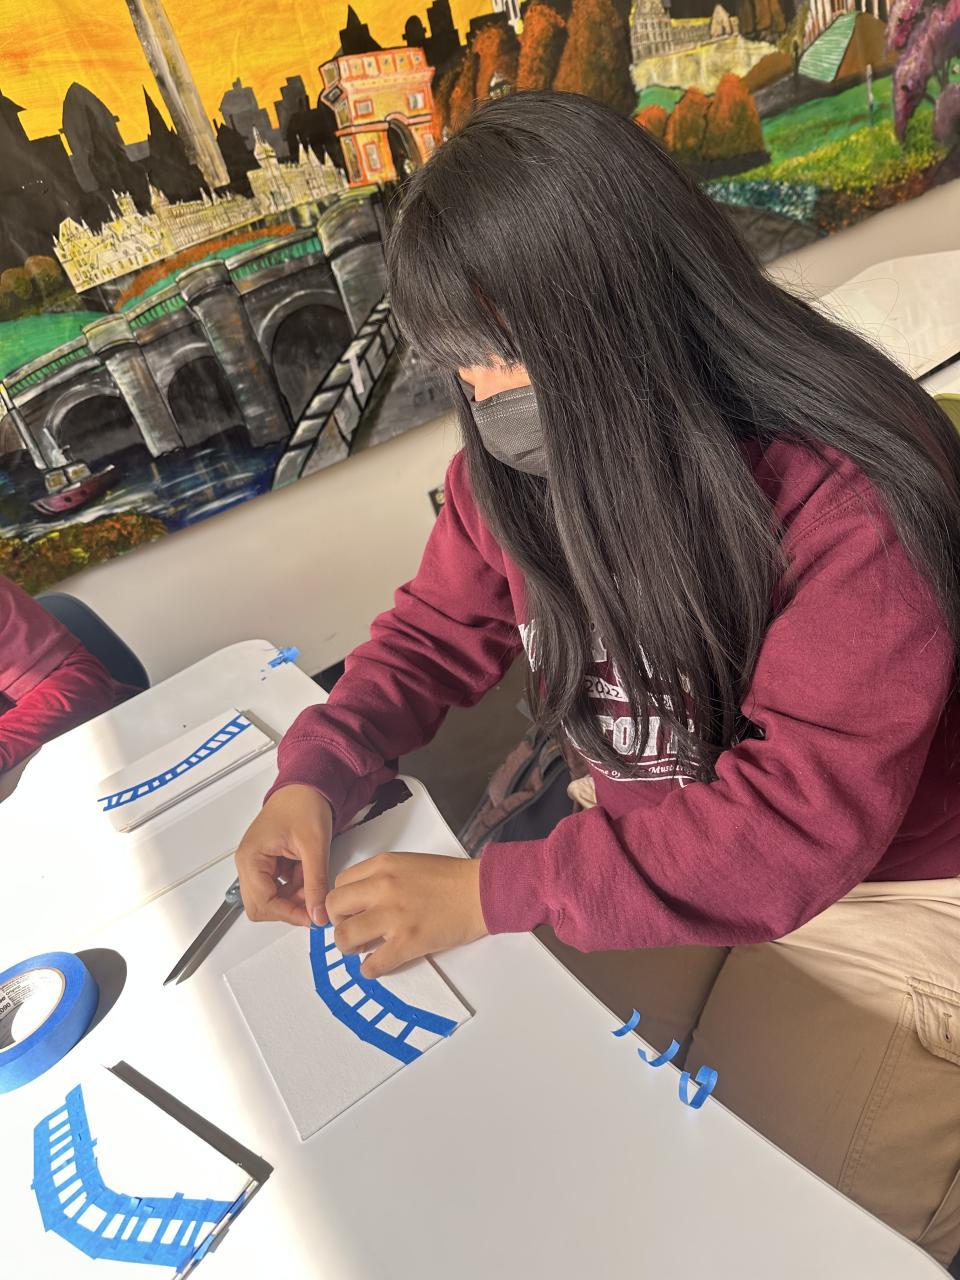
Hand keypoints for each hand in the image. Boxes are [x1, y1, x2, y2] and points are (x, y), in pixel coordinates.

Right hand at [235, 785, 332, 926]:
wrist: (307, 784)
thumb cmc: (304, 803)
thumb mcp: (314, 846)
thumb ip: (316, 883)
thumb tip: (318, 915)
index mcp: (251, 858)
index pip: (263, 903)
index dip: (288, 914)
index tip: (312, 918)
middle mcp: (249, 863)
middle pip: (262, 905)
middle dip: (289, 907)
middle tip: (314, 901)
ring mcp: (258, 863)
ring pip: (272, 898)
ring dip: (294, 896)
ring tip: (314, 879)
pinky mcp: (269, 863)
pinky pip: (279, 886)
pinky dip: (296, 886)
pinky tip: (309, 873)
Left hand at [325, 853, 486, 977]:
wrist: (481, 891)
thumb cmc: (450, 878)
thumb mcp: (407, 864)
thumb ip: (381, 878)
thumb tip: (360, 902)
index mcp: (382, 865)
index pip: (339, 884)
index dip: (343, 901)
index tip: (351, 911)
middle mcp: (382, 888)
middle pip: (334, 908)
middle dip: (338, 922)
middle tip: (353, 930)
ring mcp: (393, 916)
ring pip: (344, 938)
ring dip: (348, 948)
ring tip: (362, 949)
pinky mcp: (407, 942)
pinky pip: (371, 965)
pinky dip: (369, 970)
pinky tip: (377, 965)